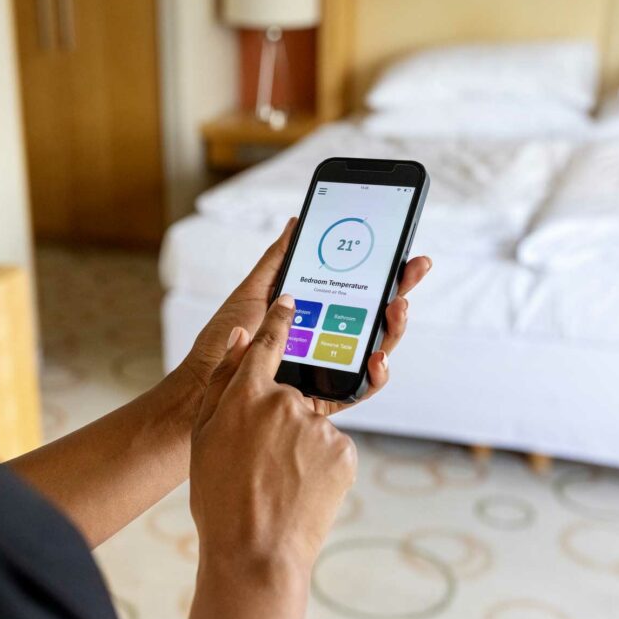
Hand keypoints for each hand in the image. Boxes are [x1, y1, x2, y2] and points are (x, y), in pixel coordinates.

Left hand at [179, 218, 432, 416]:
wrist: (203, 384)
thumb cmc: (223, 341)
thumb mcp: (252, 293)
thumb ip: (278, 260)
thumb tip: (297, 222)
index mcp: (315, 314)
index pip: (358, 291)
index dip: (384, 273)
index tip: (404, 252)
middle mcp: (327, 340)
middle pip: (374, 317)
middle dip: (400, 290)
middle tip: (416, 267)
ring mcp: (328, 367)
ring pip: (374, 350)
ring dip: (394, 329)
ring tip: (397, 306)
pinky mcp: (324, 397)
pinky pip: (359, 388)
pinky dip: (375, 375)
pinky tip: (377, 357)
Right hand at [189, 295, 354, 575]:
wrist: (255, 553)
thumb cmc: (219, 499)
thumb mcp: (203, 437)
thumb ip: (221, 383)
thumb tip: (241, 339)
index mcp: (247, 395)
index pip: (268, 343)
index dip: (279, 321)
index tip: (290, 303)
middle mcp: (286, 402)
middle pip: (289, 397)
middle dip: (279, 422)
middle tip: (259, 464)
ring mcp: (318, 428)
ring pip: (311, 427)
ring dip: (299, 448)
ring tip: (277, 487)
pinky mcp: (344, 453)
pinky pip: (331, 450)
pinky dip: (319, 467)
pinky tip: (299, 492)